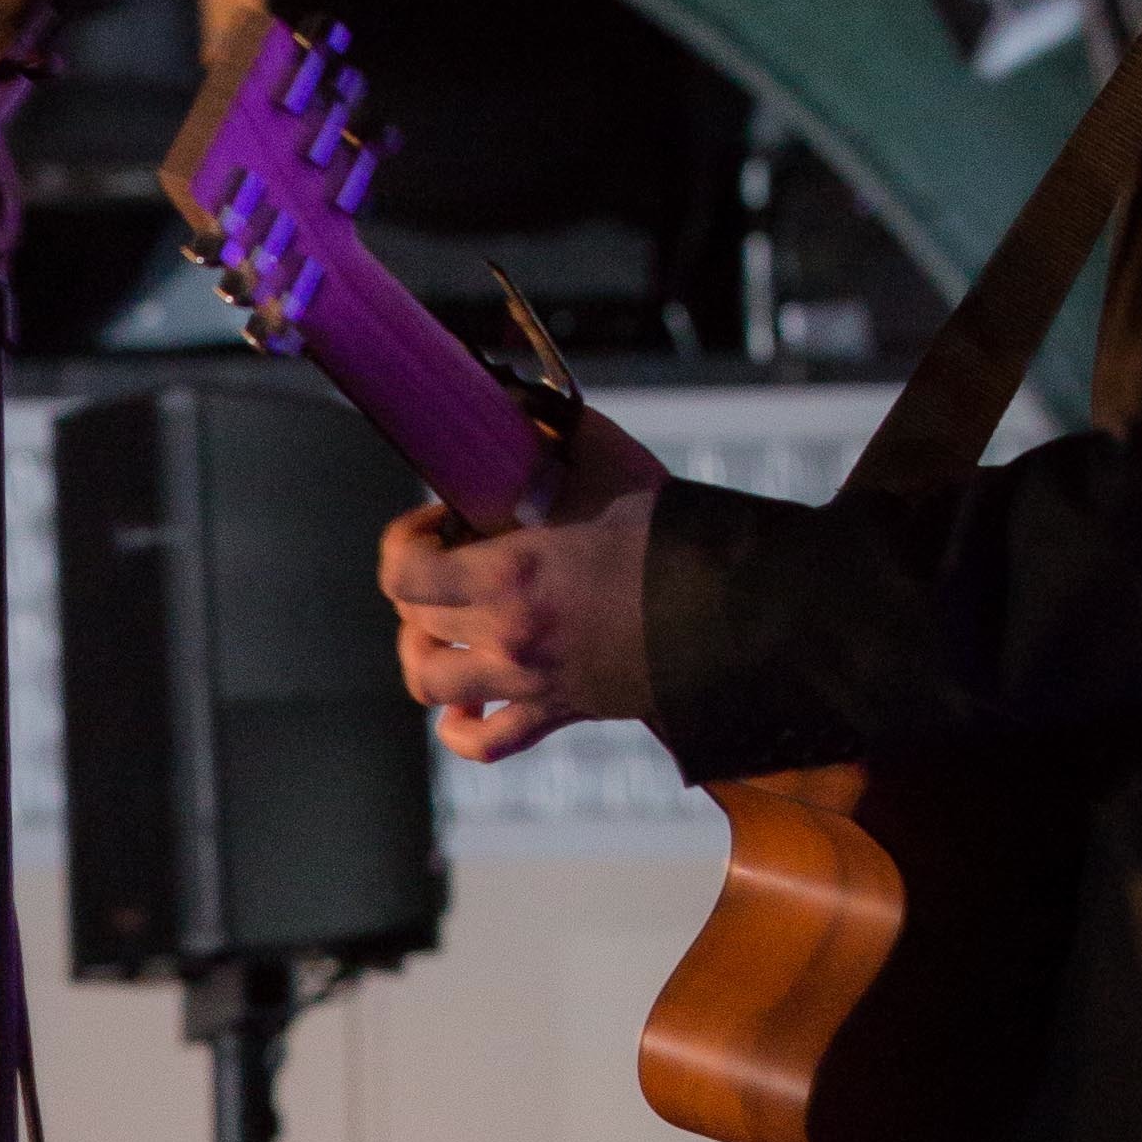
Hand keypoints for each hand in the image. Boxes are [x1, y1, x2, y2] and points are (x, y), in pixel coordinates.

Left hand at [379, 405, 669, 764]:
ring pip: (430, 685)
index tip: (436, 519)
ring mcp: (531, 680)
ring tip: (441, 629)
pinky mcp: (561, 711)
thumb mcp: (610, 467)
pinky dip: (462, 731)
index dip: (404, 541)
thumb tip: (513, 398)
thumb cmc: (677, 535)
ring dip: (423, 654)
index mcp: (512, 573)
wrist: (739, 609)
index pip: (403, 575)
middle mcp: (509, 634)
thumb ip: (554, 432)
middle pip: (416, 621)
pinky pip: (487, 744)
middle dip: (422, 583)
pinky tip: (465, 705)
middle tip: (455, 556)